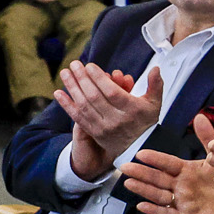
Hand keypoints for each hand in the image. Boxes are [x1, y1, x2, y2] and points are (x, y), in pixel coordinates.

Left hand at [56, 62, 163, 179]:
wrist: (139, 148)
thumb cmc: (146, 121)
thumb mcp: (155, 103)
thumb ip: (156, 85)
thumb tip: (155, 68)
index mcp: (132, 110)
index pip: (112, 93)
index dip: (99, 79)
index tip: (90, 66)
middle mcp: (117, 120)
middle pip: (95, 97)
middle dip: (82, 79)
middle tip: (74, 64)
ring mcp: (104, 128)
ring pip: (84, 106)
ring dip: (72, 88)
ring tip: (65, 73)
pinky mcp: (94, 133)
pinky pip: (78, 118)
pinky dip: (67, 105)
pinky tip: (58, 93)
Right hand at [120, 145, 213, 213]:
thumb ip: (207, 138)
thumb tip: (200, 116)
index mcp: (186, 170)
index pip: (167, 163)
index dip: (155, 159)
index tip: (141, 153)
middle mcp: (180, 185)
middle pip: (158, 178)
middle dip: (141, 173)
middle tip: (124, 167)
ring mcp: (181, 201)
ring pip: (158, 195)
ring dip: (144, 189)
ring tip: (129, 183)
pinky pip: (168, 213)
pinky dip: (155, 210)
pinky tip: (141, 206)